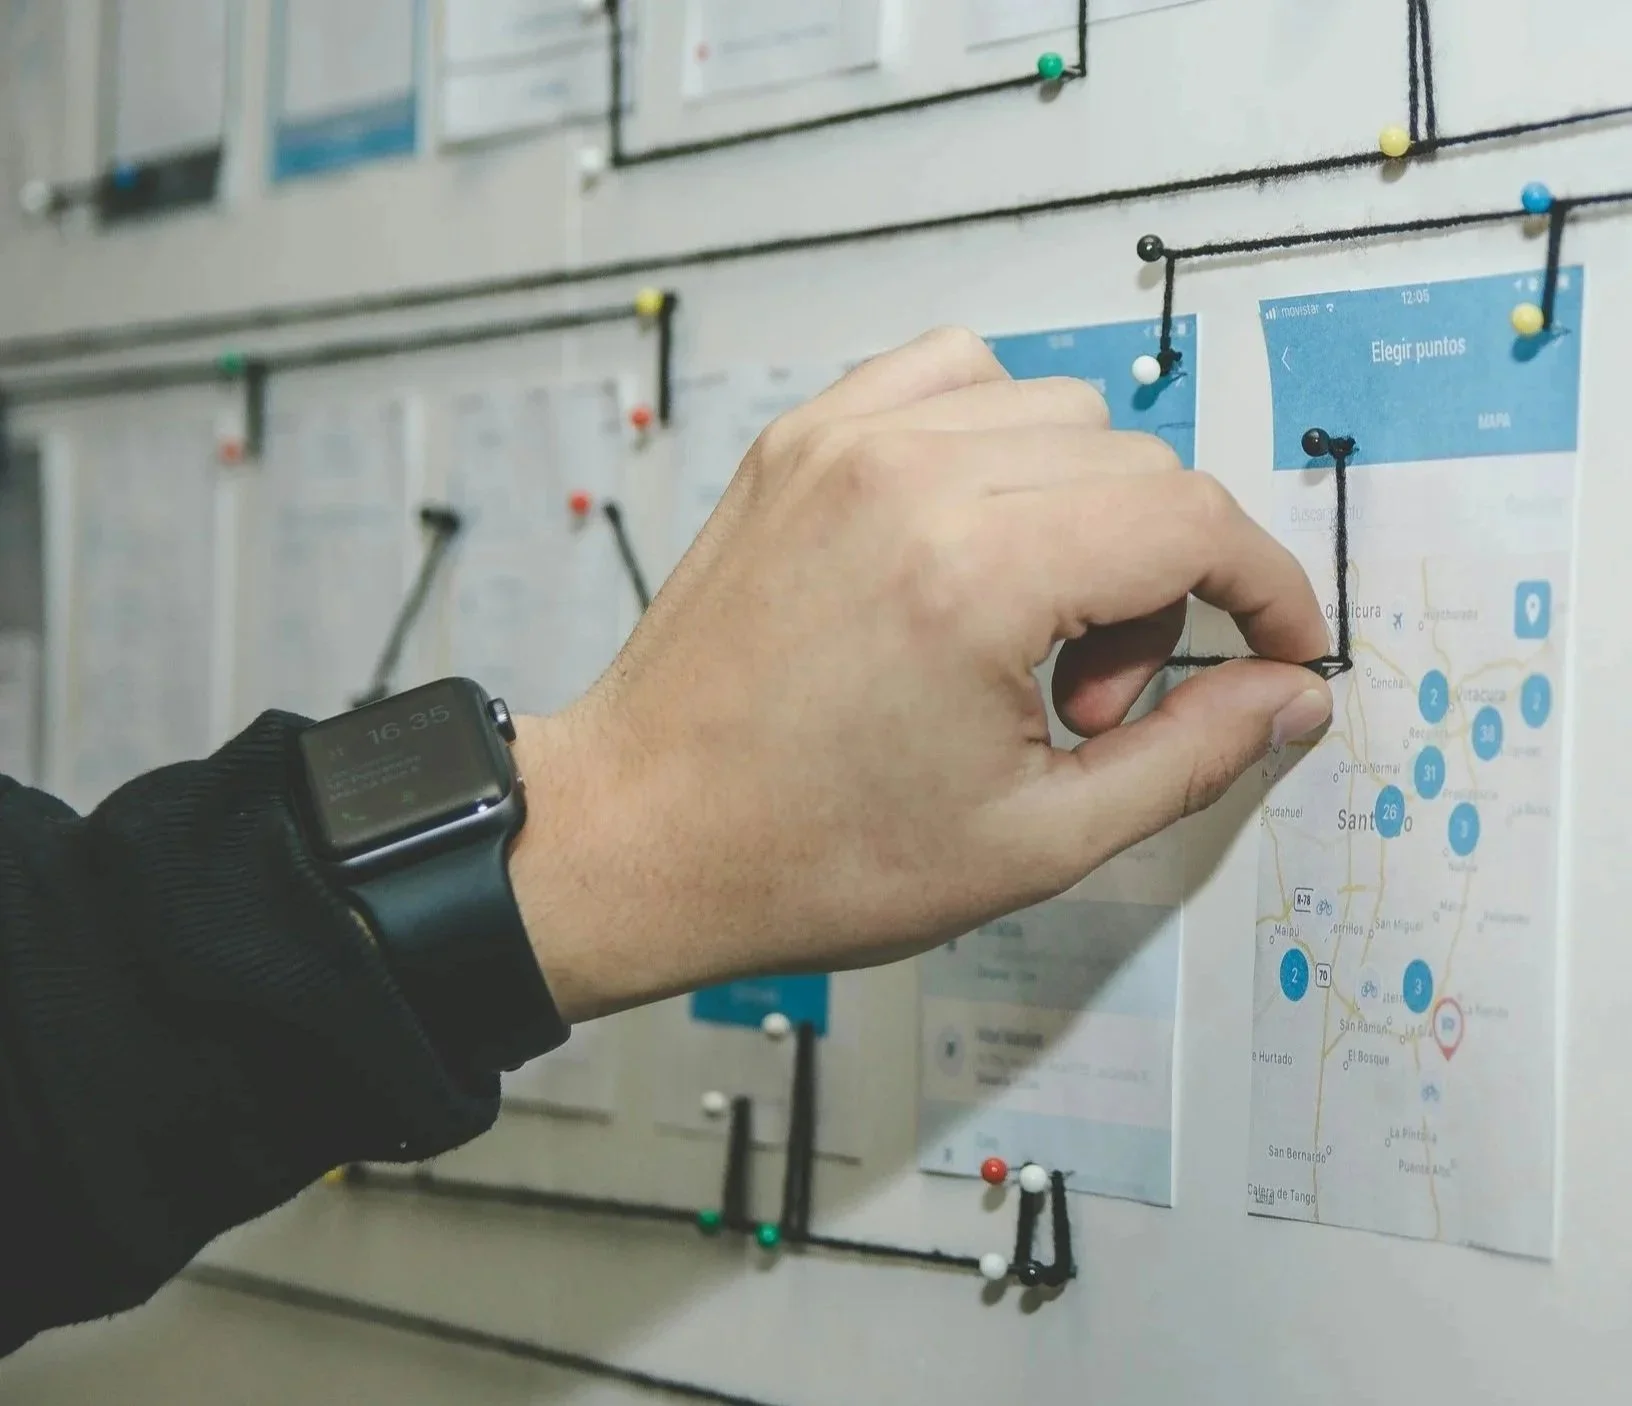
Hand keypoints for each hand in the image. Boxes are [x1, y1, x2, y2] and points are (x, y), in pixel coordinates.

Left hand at [510, 327, 1331, 1021]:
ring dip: (1085, 509)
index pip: (1195, 520)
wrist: (639, 834)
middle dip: (1162, 581)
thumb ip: (1190, 757)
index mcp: (971, 576)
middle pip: (1137, 465)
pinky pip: (951, 376)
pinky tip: (972, 539)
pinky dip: (997, 440)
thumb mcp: (1033, 842)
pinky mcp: (800, 440)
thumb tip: (1287, 692)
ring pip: (1058, 409)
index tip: (1279, 645)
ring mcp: (842, 442)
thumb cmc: (807, 856)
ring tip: (1022, 630)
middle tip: (1091, 698)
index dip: (1267, 588)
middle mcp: (907, 476)